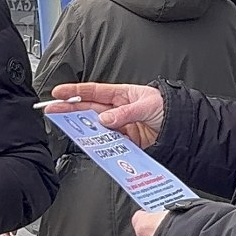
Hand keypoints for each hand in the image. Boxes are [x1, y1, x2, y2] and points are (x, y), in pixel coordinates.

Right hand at [44, 82, 164, 148]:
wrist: (183, 127)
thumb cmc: (168, 108)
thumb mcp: (147, 105)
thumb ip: (125, 113)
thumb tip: (105, 119)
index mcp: (121, 94)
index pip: (93, 91)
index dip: (74, 91)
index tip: (58, 93)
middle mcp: (117, 110)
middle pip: (88, 109)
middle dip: (69, 109)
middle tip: (52, 111)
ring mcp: (120, 126)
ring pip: (95, 127)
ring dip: (81, 128)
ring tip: (66, 127)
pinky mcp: (125, 142)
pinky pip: (107, 142)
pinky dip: (98, 144)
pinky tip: (89, 143)